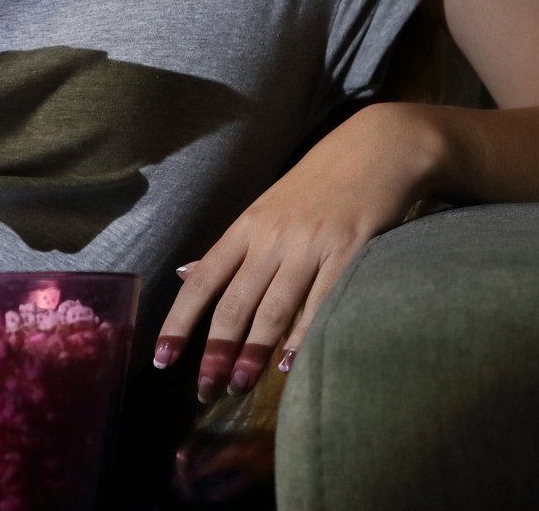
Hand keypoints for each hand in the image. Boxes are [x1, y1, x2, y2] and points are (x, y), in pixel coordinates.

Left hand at [154, 102, 448, 401]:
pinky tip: (291, 363)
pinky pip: (323, 301)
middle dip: (217, 351)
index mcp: (247, 227)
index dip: (180, 322)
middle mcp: (272, 238)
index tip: (163, 359)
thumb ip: (230, 249)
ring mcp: (311, 245)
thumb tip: (185, 275)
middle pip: (235, 302)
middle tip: (205, 390)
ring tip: (240, 385)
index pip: (203, 281)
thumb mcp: (264, 210)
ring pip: (274, 308)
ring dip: (254, 352)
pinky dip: (305, 335)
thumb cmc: (316, 185)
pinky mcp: (349, 252)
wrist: (375, 149)